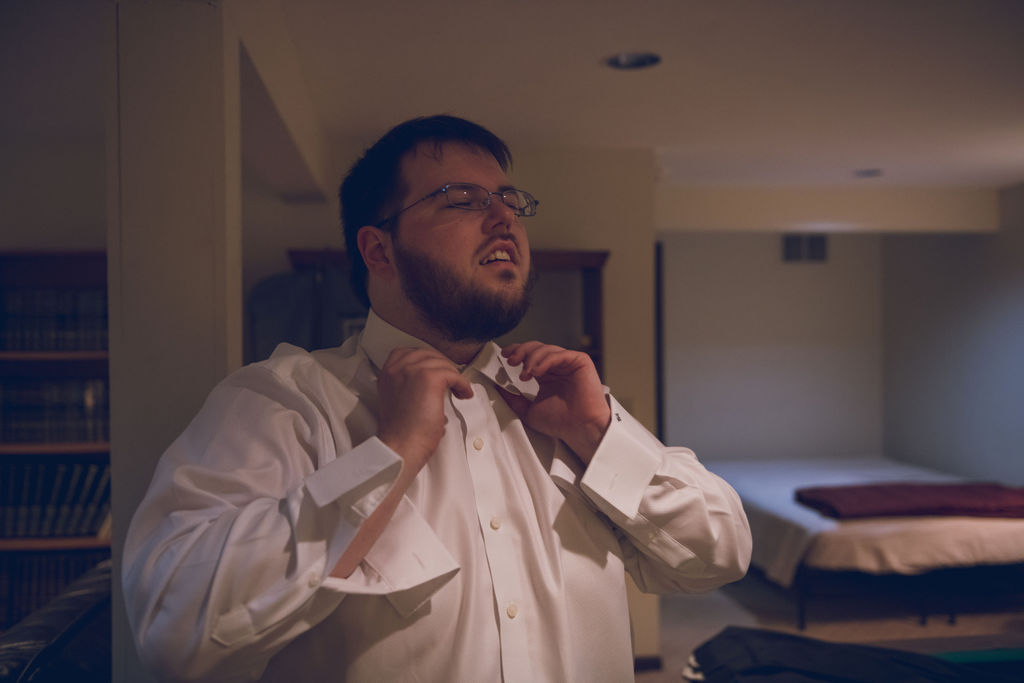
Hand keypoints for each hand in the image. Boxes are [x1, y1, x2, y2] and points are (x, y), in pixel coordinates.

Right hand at [377, 347, 472, 471]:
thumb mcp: (395, 399)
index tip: (436, 371)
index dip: (426, 360)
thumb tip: (430, 384)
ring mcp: (413, 371)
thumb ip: (406, 385)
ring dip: (454, 377)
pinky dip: (462, 384)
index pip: (408, 352)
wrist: (401, 446)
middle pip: (428, 354)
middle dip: (443, 366)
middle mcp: (398, 367)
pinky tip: (463, 394)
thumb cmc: (401, 432)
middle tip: (452, 380)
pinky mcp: (430, 379)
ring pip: (443, 363)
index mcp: (388, 372)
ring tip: (459, 390)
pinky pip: (454, 374)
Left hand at [500, 342, 610, 462]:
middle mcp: (557, 367)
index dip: (516, 352)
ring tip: (525, 374)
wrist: (579, 429)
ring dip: (531, 358)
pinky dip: (546, 360)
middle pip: (536, 347)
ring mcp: (568, 363)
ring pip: (546, 349)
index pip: (529, 355)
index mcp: (546, 375)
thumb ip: (513, 398)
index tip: (504, 356)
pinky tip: (537, 371)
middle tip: (511, 361)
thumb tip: (498, 387)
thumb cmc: (559, 423)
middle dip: (521, 351)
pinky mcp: (580, 362)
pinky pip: (560, 354)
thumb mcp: (528, 410)